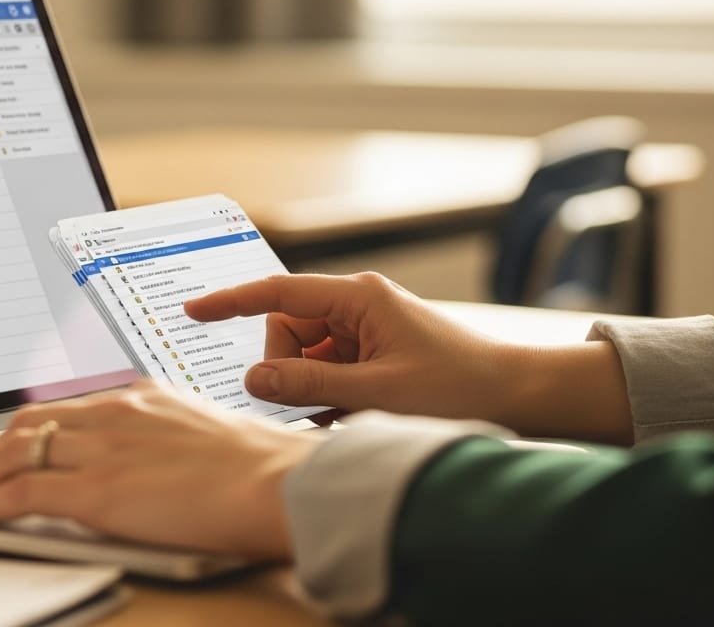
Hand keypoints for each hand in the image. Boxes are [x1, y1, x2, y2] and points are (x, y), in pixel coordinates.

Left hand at [0, 382, 317, 557]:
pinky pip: (22, 493)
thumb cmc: (261, 467)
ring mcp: (103, 449)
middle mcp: (115, 413)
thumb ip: (167, 440)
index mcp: (142, 397)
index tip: (14, 445)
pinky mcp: (98, 490)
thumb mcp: (204, 435)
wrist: (278, 482)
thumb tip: (152, 465)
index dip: (30, 429)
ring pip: (16, 454)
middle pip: (29, 423)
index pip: (67, 407)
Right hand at [184, 272, 526, 421]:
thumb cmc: (460, 386)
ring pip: (307, 357)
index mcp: (358, 298)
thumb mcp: (377, 392)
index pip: (279, 293)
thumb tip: (255, 377)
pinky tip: (347, 420)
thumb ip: (310, 385)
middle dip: (288, 368)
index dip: (232, 302)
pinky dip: (329, 398)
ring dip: (311, 389)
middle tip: (312, 405)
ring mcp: (368, 332)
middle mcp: (359, 307)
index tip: (193, 312)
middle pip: (289, 331)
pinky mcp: (376, 356)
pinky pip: (330, 373)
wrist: (520, 395)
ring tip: (342, 417)